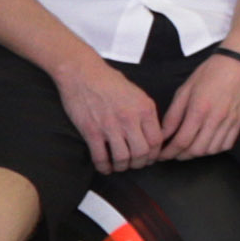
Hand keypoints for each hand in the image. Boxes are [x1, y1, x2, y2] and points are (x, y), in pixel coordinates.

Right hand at [57, 58, 164, 173]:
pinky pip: (100, 157)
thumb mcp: (137, 93)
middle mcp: (130, 118)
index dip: (154, 153)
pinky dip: (104, 167)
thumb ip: (145, 113)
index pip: (157, 140)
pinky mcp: (91, 131)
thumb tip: (152, 133)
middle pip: (142, 153)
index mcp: (145, 108)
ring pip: (123, 158)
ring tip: (120, 166)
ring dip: (123, 167)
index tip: (150, 157)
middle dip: (140, 163)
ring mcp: (110, 126)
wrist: (82, 73)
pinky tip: (105, 167)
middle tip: (136, 164)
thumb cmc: (109, 81)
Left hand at [160, 52, 239, 160]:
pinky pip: (226, 145)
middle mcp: (215, 119)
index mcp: (199, 110)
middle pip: (196, 150)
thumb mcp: (185, 89)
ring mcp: (230, 122)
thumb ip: (173, 114)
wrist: (239, 62)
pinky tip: (207, 142)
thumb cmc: (210, 72)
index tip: (161, 155)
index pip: (181, 141)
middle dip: (181, 155)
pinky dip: (214, 149)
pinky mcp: (239, 122)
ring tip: (188, 148)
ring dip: (197, 153)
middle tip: (172, 152)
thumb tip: (163, 133)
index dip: (169, 152)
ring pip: (211, 150)